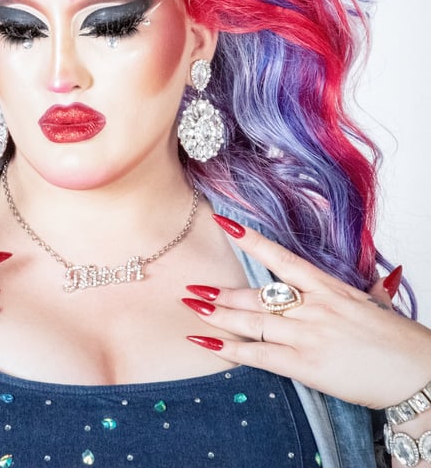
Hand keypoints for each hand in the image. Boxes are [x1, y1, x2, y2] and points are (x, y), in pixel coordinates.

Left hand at [182, 214, 430, 408]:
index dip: (250, 240)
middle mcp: (314, 307)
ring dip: (217, 314)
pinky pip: (260, 355)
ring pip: (252, 321)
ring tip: (191, 307)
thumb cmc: (398, 340)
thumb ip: (356, 289)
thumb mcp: (372, 304)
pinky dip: (231, 349)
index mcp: (328, 287)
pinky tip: (208, 343)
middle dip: (221, 292)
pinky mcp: (307, 364)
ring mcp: (308, 335)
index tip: (223, 223)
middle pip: (256, 294)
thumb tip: (375, 273)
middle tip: (191, 286)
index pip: (281, 257)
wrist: (421, 375)